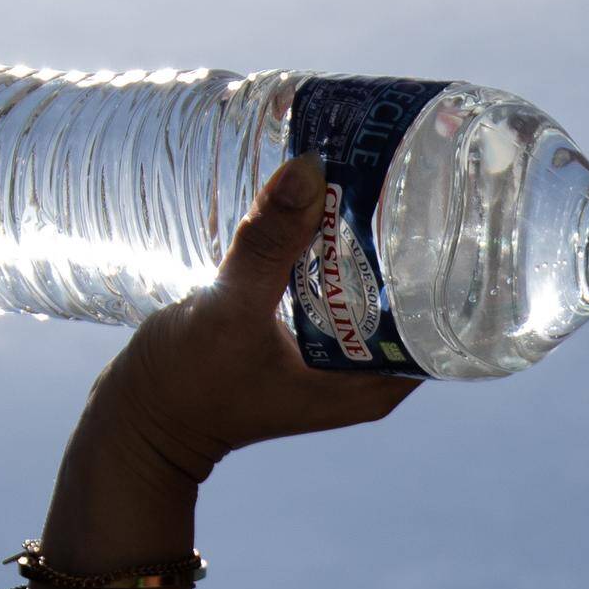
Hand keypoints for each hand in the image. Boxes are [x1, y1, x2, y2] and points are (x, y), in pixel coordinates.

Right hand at [90, 157, 422, 485]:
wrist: (135, 421)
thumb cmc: (185, 387)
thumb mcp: (230, 312)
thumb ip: (269, 243)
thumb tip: (310, 166)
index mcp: (371, 385)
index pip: (443, 320)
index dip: (453, 264)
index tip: (449, 204)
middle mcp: (363, 374)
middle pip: (410, 296)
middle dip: (408, 238)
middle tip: (409, 169)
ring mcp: (331, 358)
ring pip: (368, 286)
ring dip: (365, 239)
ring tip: (372, 174)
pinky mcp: (300, 340)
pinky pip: (331, 287)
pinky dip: (328, 251)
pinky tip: (322, 207)